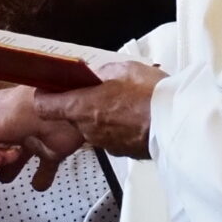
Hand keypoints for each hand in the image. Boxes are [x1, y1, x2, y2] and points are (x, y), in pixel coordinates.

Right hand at [0, 86, 83, 186]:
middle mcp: (7, 126)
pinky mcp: (48, 153)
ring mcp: (28, 139)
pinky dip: (42, 178)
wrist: (62, 115)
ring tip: (4, 179)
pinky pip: (44, 170)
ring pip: (15, 159)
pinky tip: (37, 185)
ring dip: (11, 170)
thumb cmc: (17, 112)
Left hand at [31, 59, 163, 160]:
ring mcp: (103, 143)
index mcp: (81, 106)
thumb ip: (101, 73)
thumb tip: (94, 75)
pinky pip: (110, 136)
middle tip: (98, 90)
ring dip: (100, 116)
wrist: (178, 124)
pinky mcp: (120, 151)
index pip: (44, 106)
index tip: (51, 88)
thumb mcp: (123, 70)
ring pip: (91, 127)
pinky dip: (116, 128)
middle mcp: (87, 128)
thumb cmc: (151, 96)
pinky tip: (133, 116)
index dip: (45, 96)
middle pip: (70, 116)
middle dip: (80, 104)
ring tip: (122, 102)